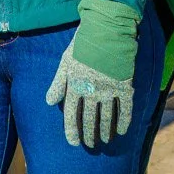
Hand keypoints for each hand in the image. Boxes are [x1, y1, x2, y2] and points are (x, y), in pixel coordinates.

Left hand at [45, 0, 138, 148]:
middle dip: (89, 134)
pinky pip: (124, 108)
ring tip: (104, 141)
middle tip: (90, 144)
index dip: (72, 130)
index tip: (74, 142)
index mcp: (75, 85)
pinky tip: (121, 131)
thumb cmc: (83, 43)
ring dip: (105, 131)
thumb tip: (49, 102)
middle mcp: (91, 90)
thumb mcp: (65, 61)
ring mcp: (109, 89)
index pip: (71, 114)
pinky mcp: (124, 85)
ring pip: (107, 117)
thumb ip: (58, 83)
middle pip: (89, 119)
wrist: (107, 29)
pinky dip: (123, 121)